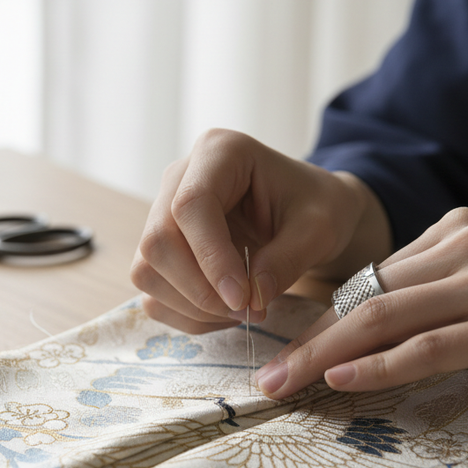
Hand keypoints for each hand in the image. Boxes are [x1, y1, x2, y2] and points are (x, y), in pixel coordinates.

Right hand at [130, 129, 390, 333]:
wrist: (308, 213)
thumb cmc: (316, 208)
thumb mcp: (320, 230)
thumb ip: (287, 260)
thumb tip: (250, 300)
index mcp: (219, 152)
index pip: (190, 206)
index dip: (211, 258)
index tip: (243, 298)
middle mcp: (179, 179)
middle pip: (158, 241)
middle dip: (199, 290)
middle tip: (247, 310)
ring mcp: (162, 213)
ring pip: (147, 270)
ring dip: (192, 306)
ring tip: (241, 311)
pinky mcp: (160, 250)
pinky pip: (153, 292)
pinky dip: (186, 314)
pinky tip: (224, 314)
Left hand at [256, 208, 467, 401]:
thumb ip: (431, 292)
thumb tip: (358, 331)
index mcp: (455, 229)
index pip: (368, 278)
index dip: (319, 321)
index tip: (281, 353)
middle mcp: (467, 244)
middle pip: (365, 297)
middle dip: (308, 340)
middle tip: (264, 377)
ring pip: (385, 317)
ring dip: (325, 356)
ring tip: (283, 386)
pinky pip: (428, 346)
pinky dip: (380, 365)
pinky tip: (340, 379)